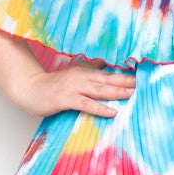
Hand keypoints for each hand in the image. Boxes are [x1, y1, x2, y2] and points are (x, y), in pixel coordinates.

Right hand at [15, 60, 136, 118]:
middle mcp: (82, 77)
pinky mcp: (67, 99)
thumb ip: (89, 67)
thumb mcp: (73, 72)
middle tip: (143, 83)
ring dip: (117, 92)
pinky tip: (112, 112)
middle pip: (108, 79)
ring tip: (132, 94)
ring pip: (100, 90)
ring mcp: (74, 87)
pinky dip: (100, 108)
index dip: (126, 75)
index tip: (142, 76)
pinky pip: (86, 104)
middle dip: (126, 81)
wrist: (30, 89)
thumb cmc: (54, 84)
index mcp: (85, 71)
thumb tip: (105, 63)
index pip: (109, 73)